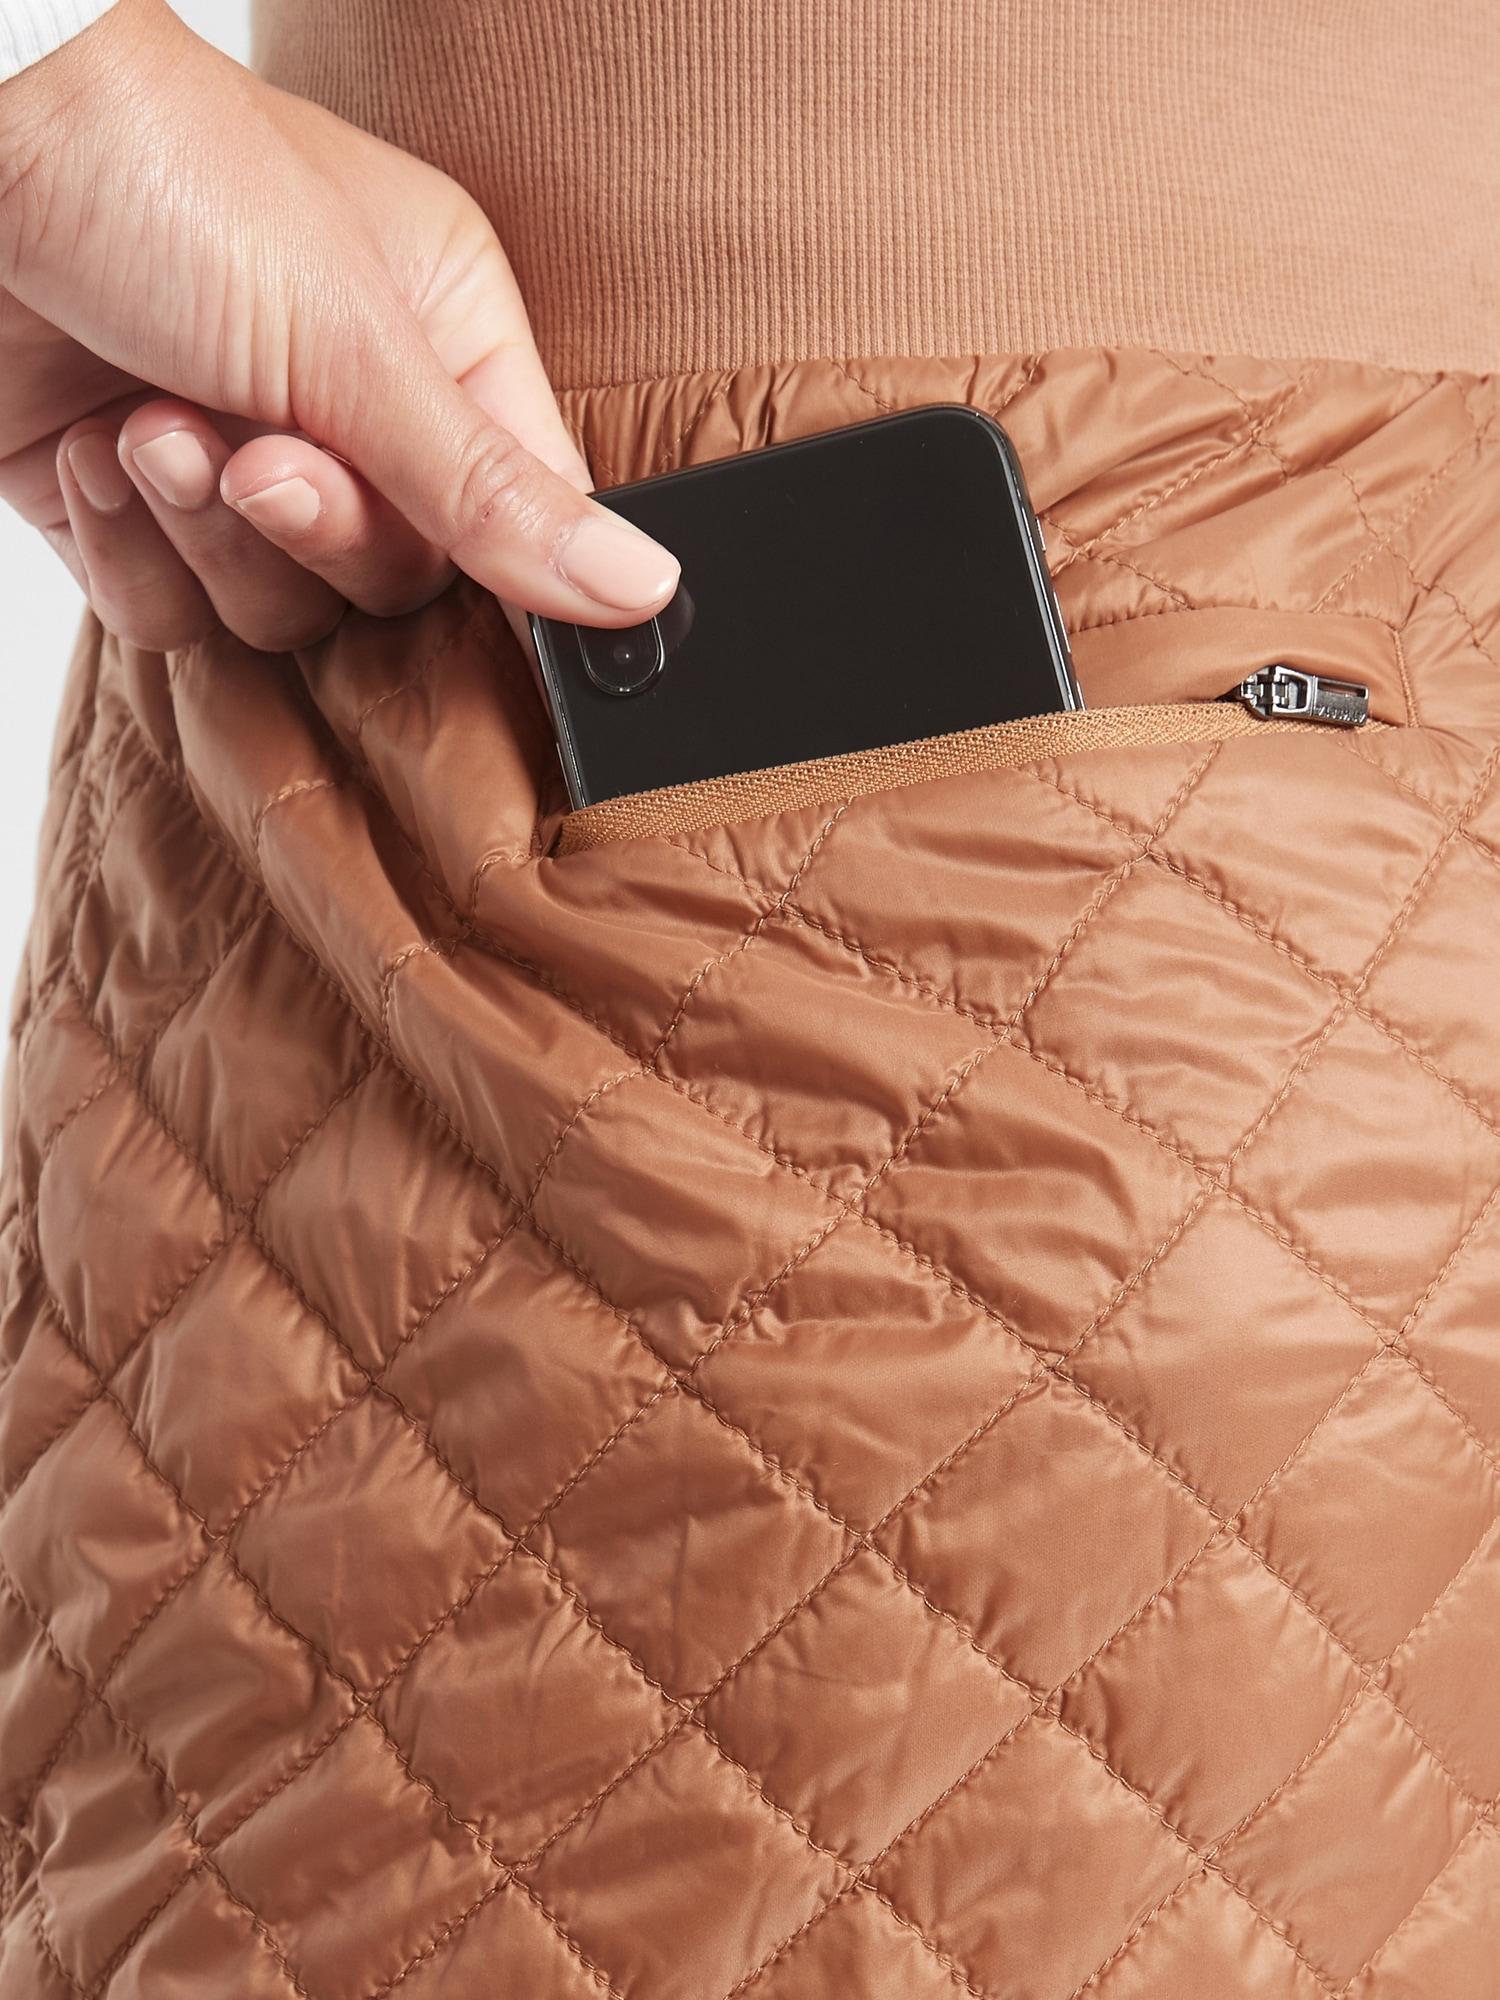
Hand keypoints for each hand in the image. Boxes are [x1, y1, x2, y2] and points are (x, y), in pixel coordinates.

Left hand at [0, 0, 678, 654]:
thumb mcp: (354, 339)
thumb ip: (492, 491)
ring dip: (206, 534)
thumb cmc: (159, 175)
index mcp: (442, 344)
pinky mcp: (130, 516)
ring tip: (151, 423)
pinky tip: (94, 448)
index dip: (480, 555)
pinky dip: (128, 550)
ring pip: (279, 614)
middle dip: (312, 529)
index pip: (516, 519)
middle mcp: (349, 415)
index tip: (418, 527)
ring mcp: (234, 469)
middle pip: (391, 586)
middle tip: (256, 450)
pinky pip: (169, 619)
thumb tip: (643, 585)